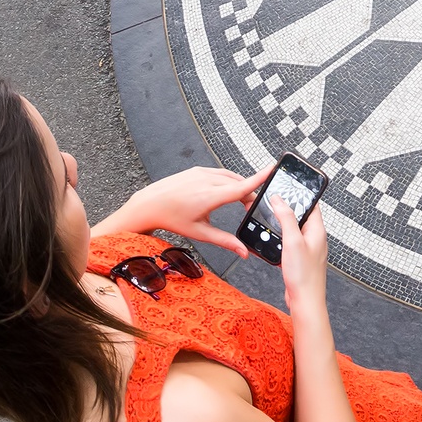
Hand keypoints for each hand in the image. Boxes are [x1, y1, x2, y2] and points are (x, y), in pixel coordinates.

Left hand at [117, 165, 270, 259]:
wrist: (149, 204)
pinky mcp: (197, 169)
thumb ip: (225, 241)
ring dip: (239, 186)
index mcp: (210, 197)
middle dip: (249, 193)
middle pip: (239, 183)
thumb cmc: (172, 219)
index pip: (241, 187)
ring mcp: (202, 172)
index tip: (272, 169)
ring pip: (230, 177)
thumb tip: (243, 252)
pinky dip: (228, 180)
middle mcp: (207, 181)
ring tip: (239, 200)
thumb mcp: (200, 233)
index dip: (259, 178)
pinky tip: (224, 190)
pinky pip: (220, 173)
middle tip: (251, 207)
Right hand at [271, 191, 329, 311]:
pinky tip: (271, 242)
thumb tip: (279, 199)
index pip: (311, 204)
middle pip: (301, 216)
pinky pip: (289, 244)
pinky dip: (280, 240)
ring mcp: (307, 250)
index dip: (301, 194)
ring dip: (282, 225)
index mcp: (317, 230)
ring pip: (294, 231)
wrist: (305, 302)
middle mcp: (314, 238)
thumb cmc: (304, 276)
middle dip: (288, 208)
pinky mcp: (300, 260)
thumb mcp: (293, 241)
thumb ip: (287, 218)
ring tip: (269, 219)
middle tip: (274, 201)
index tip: (289, 186)